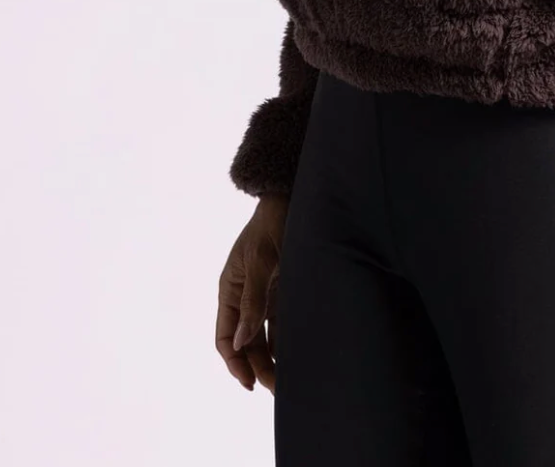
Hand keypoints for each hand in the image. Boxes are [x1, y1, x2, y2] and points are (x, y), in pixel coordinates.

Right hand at [216, 193, 288, 393]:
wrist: (291, 197)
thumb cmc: (272, 224)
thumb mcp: (261, 261)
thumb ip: (253, 301)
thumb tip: (240, 342)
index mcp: (229, 290)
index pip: (224, 337)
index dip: (234, 362)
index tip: (249, 383)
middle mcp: (245, 296)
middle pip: (246, 342)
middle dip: (257, 366)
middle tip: (276, 389)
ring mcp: (265, 293)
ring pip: (264, 336)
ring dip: (273, 357)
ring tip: (287, 380)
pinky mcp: (285, 288)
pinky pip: (282, 321)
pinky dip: (287, 339)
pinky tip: (298, 354)